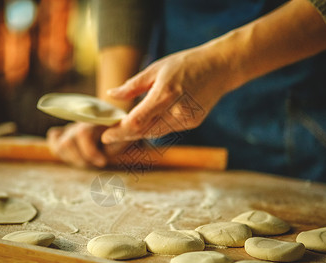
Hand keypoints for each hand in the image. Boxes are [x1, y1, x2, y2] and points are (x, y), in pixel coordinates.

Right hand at [47, 122, 125, 167]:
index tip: (102, 162)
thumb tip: (108, 141)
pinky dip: (59, 149)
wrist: (116, 126)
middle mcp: (79, 123)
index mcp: (95, 122)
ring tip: (87, 160)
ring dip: (72, 158)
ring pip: (59, 145)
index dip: (90, 151)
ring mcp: (70, 128)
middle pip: (67, 143)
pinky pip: (53, 137)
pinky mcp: (63, 133)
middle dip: (81, 159)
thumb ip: (118, 140)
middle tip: (96, 162)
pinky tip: (74, 154)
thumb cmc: (120, 136)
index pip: (83, 133)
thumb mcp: (123, 138)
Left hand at [101, 43, 233, 143]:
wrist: (220, 68)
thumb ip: (132, 86)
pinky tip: (147, 122)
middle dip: (124, 135)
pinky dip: (154, 127)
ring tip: (123, 130)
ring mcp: (186, 120)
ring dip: (138, 132)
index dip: (119, 131)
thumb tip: (111, 95)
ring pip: (155, 133)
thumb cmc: (186, 64)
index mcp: (164, 94)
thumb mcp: (156, 69)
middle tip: (109, 136)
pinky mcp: (192, 123)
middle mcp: (176, 111)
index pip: (136, 121)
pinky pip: (167, 130)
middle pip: (144, 132)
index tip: (105, 135)